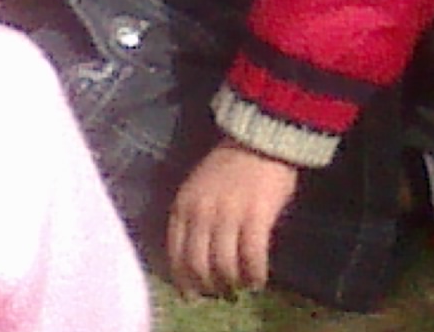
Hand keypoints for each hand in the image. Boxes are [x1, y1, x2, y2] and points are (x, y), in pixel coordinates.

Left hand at [167, 142, 301, 296]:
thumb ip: (192, 218)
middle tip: (220, 292)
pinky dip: (254, 275)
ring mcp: (228, 215)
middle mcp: (201, 213)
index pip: (175, 253)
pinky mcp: (256, 217)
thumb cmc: (228, 166)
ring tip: (241, 285)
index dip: (183, 279)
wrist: (258, 140)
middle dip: (208, 286)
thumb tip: (195, 259)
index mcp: (183, 205)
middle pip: (198, 265)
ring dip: (233, 283)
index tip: (192, 294)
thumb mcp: (197, 189)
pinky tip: (258, 280)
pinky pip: (252, 258)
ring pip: (224, 266)